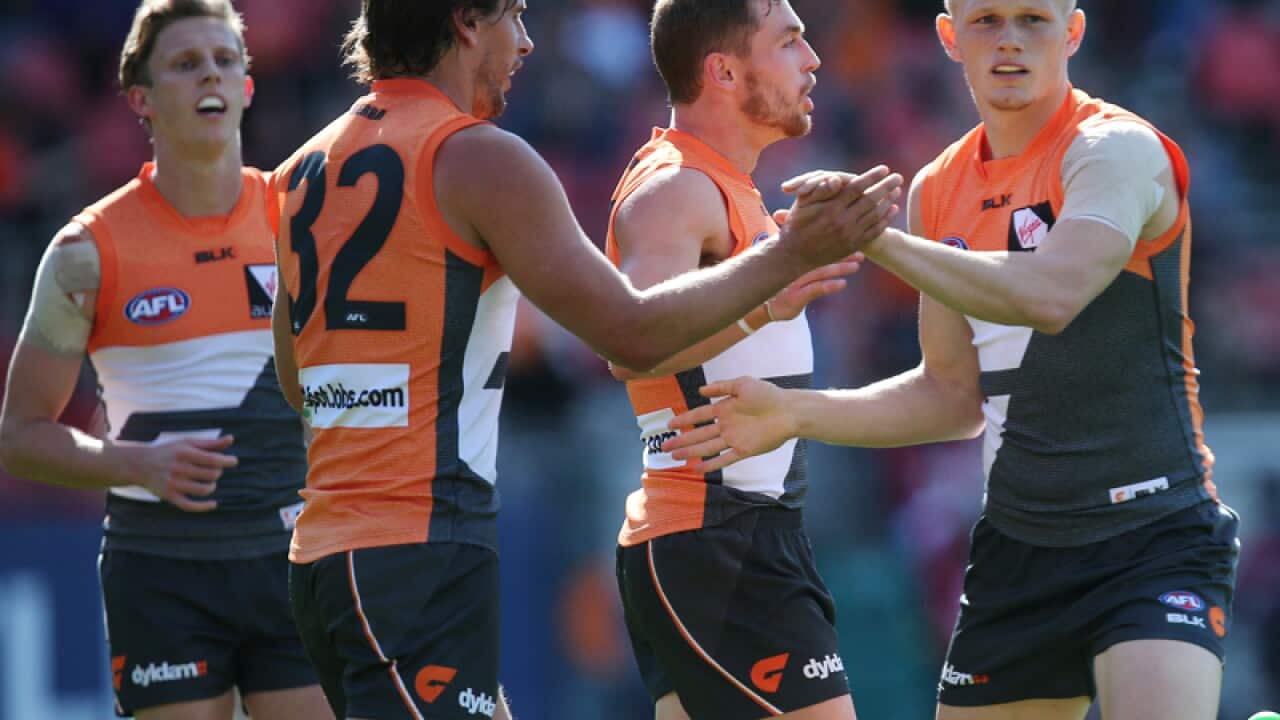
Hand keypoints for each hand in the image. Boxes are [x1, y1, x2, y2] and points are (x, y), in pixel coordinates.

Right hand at [129, 435, 236, 511]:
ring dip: (212, 486)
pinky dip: (204, 507)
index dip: (226, 461)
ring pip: (204, 490)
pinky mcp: (169, 496)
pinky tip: (213, 504)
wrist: (140, 464)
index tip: (233, 461)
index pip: (212, 459)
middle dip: (217, 472)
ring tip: (210, 482)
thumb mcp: (187, 444)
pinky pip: (190, 505)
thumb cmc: (169, 452)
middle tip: (214, 470)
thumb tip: (231, 439)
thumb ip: (210, 443)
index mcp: (184, 453)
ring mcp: (173, 483)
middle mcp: (178, 468)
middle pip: (211, 475)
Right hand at [661, 377, 795, 472]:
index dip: (684, 419)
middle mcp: (727, 425)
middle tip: (665, 447)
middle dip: (682, 440)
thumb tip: (700, 390)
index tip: (669, 423)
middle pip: (699, 434)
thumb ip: (722, 386)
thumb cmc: (768, 394)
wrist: (789, 410)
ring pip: (708, 447)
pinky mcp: (745, 450)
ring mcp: (734, 438)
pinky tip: (698, 468)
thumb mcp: (743, 384)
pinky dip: (712, 464)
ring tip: (675, 457)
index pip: (699, 415)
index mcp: (725, 408)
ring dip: (691, 452)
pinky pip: (726, 459)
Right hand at [765, 253, 862, 320]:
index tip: (852, 242)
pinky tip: (842, 284)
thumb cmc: (778, 288)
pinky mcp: (796, 295)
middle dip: (843, 255)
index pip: (818, 249)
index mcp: (795, 258)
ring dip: (840, 268)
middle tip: (861, 253)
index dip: (836, 246)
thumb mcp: (788, 272)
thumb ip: (802, 261)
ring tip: (856, 266)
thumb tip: (820, 251)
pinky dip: (829, 286)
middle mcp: (795, 266)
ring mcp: (795, 280)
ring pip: (821, 271)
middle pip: (823, 258)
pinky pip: (815, 289)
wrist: (761, 307)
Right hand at [776, 167, 902, 265]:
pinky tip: (892, 210)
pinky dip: (885, 220)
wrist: (795, 254)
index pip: (856, 188)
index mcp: (830, 208)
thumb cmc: (797, 224)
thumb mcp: (802, 204)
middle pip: (870, 200)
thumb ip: (820, 189)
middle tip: (898, 177)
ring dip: (888, 201)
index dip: (871, 177)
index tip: (884, 168)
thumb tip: (836, 178)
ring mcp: (849, 235)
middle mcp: (842, 221)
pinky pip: (874, 231)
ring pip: (875, 215)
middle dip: (886, 187)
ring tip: (897, 190)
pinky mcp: (853, 245)